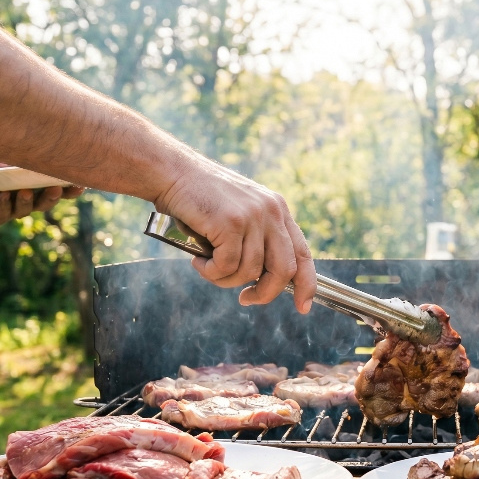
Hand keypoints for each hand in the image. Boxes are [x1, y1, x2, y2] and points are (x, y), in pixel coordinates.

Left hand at [0, 144, 83, 225]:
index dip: (72, 184)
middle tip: (64, 187)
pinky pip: (3, 214)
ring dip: (34, 201)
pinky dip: (9, 206)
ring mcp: (7, 206)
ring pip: (27, 208)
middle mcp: (23, 193)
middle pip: (47, 198)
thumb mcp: (6, 142)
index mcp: (32, 178)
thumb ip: (29, 142)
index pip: (58, 183)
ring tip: (36, 191)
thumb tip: (58, 122)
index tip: (83, 180)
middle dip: (57, 194)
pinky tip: (11, 196)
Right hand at [155, 159, 315, 313]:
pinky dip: (210, 272)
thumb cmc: (199, 199)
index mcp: (277, 210)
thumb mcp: (238, 216)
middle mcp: (271, 212)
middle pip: (284, 269)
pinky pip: (228, 266)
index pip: (302, 253)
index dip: (306, 284)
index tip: (303, 306)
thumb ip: (254, 241)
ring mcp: (253, 216)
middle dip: (266, 293)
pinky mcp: (231, 222)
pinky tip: (197, 260)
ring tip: (206, 266)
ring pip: (250, 272)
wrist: (172, 171)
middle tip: (245, 299)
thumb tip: (259, 281)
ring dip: (225, 279)